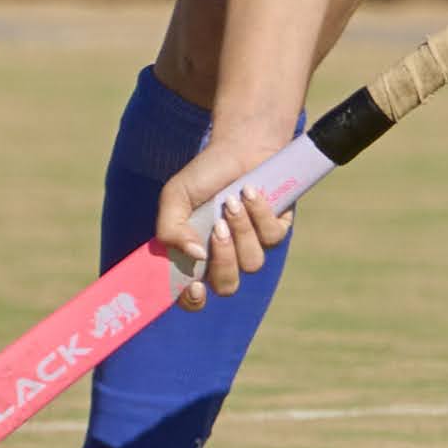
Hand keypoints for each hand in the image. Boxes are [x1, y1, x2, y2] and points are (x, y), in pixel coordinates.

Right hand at [154, 130, 298, 312]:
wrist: (238, 146)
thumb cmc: (204, 175)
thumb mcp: (176, 197)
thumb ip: (170, 229)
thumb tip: (195, 257)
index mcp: (196, 257)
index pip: (193, 297)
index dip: (193, 300)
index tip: (195, 284)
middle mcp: (225, 258)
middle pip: (227, 286)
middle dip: (224, 259)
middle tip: (218, 228)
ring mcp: (252, 246)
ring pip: (252, 263)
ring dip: (241, 229)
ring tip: (231, 201)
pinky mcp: (276, 230)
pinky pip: (273, 237)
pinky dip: (259, 212)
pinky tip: (250, 191)